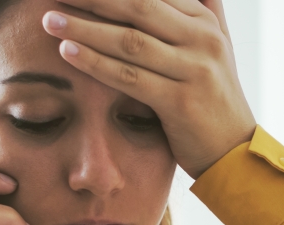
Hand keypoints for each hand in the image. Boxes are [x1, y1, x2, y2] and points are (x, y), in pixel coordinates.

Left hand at [44, 0, 257, 178]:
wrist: (234, 151)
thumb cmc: (215, 99)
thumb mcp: (217, 48)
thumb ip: (204, 11)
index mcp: (204, 22)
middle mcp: (203, 40)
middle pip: (137, 6)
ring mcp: (194, 70)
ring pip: (129, 40)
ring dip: (84, 28)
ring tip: (49, 21)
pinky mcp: (180, 102)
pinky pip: (129, 77)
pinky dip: (95, 63)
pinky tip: (68, 52)